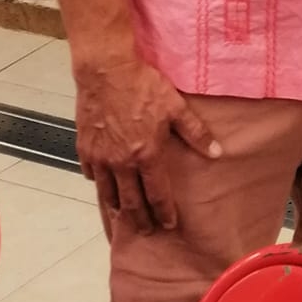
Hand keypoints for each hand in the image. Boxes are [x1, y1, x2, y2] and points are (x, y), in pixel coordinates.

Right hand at [73, 50, 221, 233]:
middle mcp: (121, 162)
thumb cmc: (142, 85)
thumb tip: (217, 152)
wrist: (106, 69)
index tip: (169, 224)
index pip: (157, 194)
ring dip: (118, 209)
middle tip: (146, 231)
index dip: (164, 213)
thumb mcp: (176, 107)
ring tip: (125, 219)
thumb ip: (196, 132)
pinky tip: (104, 188)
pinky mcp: (84, 148)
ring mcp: (100, 157)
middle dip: (140, 220)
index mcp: (146, 154)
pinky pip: (91, 175)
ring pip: (107, 194)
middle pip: (131, 202)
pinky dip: (99, 186)